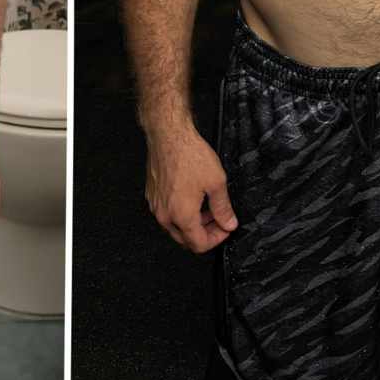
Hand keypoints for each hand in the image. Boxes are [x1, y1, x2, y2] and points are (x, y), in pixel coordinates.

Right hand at [145, 126, 236, 252]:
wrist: (167, 134)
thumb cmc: (188, 153)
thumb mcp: (216, 182)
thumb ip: (223, 208)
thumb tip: (228, 223)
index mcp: (181, 216)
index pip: (199, 245)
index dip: (216, 239)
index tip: (224, 227)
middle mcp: (164, 214)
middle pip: (185, 240)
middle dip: (204, 232)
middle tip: (217, 218)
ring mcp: (155, 204)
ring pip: (174, 227)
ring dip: (191, 223)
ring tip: (205, 207)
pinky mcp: (151, 194)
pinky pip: (165, 213)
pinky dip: (179, 213)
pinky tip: (191, 197)